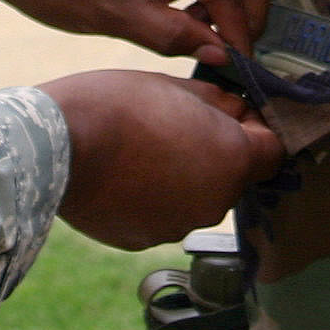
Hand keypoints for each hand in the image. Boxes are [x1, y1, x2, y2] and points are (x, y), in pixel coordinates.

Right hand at [39, 72, 283, 250]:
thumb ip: (217, 104)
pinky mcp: (142, 241)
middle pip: (231, 175)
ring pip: (195, 197)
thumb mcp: (176, 88)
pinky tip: (124, 174)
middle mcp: (214, 204)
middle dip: (216, 150)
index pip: (272, 150)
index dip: (258, 127)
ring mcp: (178, 227)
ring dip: (183, 175)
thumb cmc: (118, 106)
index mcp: (232, 161)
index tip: (234, 112)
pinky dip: (151, 198)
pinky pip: (160, 215)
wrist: (57, 146)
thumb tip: (234, 109)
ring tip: (143, 148)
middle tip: (179, 122)